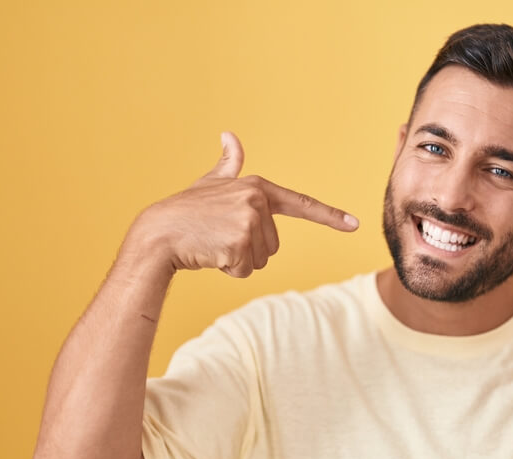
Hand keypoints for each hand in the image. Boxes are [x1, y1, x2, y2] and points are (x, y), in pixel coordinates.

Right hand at [127, 131, 358, 278]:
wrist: (159, 234)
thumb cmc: (185, 212)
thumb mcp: (210, 184)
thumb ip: (228, 164)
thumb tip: (230, 135)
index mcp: (257, 188)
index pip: (301, 204)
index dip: (330, 216)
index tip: (354, 225)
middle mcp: (257, 201)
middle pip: (274, 246)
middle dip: (249, 250)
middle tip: (220, 237)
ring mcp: (248, 222)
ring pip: (261, 261)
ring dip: (239, 261)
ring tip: (215, 244)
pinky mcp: (239, 244)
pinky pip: (245, 271)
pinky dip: (229, 270)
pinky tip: (211, 255)